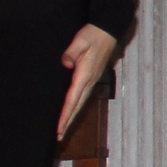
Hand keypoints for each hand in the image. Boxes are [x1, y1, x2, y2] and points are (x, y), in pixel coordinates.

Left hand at [57, 24, 118, 139]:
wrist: (108, 30)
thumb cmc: (93, 34)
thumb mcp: (80, 40)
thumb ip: (72, 52)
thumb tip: (65, 63)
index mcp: (85, 74)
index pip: (73, 99)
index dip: (65, 115)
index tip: (59, 128)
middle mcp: (89, 81)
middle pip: (77, 106)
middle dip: (68, 122)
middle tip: (58, 137)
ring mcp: (92, 80)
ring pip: (80, 103)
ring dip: (72, 117)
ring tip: (63, 129)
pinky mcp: (92, 77)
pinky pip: (82, 96)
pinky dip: (76, 107)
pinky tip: (72, 110)